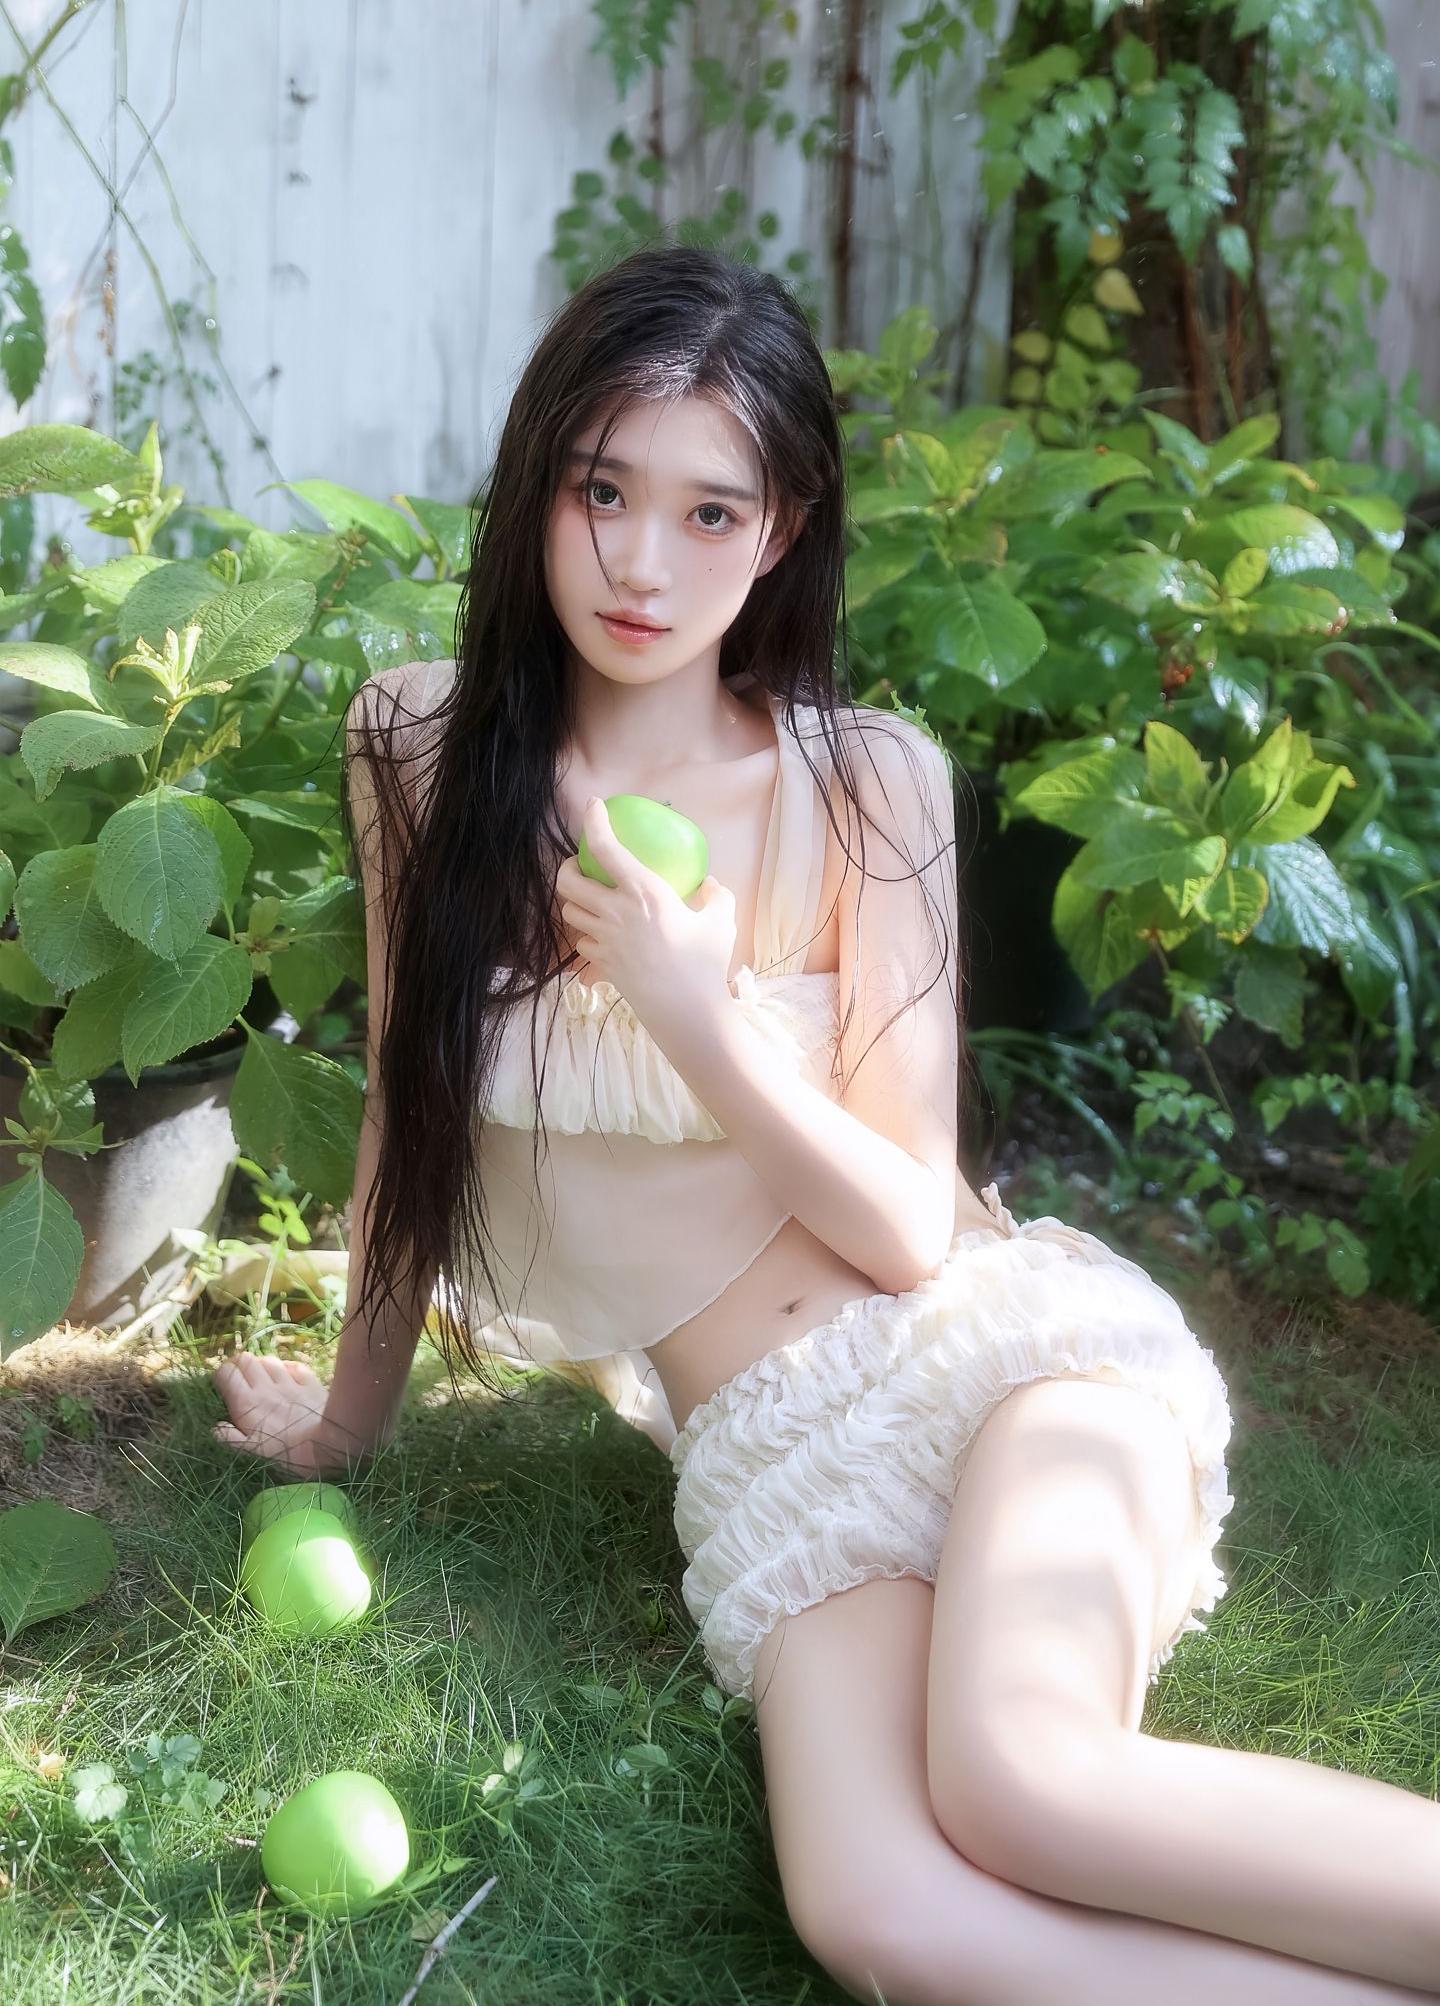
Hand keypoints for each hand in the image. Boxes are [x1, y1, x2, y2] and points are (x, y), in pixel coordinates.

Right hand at [212, 1353, 369, 1478]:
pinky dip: (287, 1368)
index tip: (221, 1388)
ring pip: (269, 1360)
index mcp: (247, 1403)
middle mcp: (266, 1387)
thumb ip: (229, 1438)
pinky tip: (287, 1376)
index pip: (226, 1373)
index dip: (220, 1376)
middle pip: (246, 1359)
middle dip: (238, 1366)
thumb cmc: (288, 1454)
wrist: (332, 1443)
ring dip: (261, 1366)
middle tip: (239, 1382)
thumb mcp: (252, 1453)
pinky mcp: (311, 1383)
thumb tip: (214, 1427)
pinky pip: (294, 1366)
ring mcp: (290, 1382)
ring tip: (261, 1379)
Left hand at [553, 797, 737, 1028]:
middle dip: (568, 867)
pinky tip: (602, 934)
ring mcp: (604, 940)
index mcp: (643, 892)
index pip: (605, 848)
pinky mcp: (601, 963)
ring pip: (570, 911)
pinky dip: (586, 933)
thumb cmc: (705, 964)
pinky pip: (581, 942)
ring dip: (575, 901)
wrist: (686, 1011)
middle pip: (569, 881)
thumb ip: (716, 895)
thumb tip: (708, 883)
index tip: (593, 806)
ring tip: (591, 898)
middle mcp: (615, 912)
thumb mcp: (722, 921)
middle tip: (582, 865)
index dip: (593, 822)